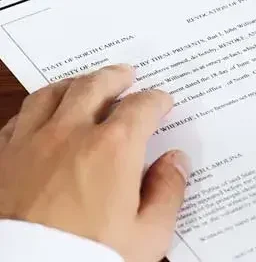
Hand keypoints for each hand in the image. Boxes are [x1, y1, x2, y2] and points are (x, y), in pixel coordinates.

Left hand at [0, 64, 189, 260]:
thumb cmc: (89, 257)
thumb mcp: (148, 235)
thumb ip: (168, 193)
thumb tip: (176, 162)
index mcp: (114, 149)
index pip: (141, 107)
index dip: (156, 100)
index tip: (162, 102)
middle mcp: (71, 135)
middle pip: (94, 87)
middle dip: (114, 77)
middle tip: (125, 75)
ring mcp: (31, 143)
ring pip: (51, 95)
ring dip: (74, 84)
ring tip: (84, 84)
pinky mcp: (2, 159)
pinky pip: (18, 118)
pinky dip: (36, 109)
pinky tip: (42, 115)